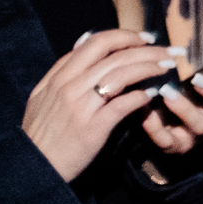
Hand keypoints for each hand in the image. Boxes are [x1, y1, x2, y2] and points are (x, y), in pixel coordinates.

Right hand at [20, 31, 182, 181]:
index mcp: (58, 77)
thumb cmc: (43, 131)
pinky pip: (123, 104)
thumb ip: (63, 68)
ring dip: (150, 67)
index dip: (125, 36)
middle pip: (115, 55)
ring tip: (168, 67)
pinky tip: (154, 93)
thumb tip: (84, 40)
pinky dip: (141, 96)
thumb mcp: (43, 95)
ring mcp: (81, 106)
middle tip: (169, 50)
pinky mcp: (93, 127)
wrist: (33, 167)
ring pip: (122, 74)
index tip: (146, 38)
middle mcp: (69, 87)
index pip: (96, 43)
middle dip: (147, 49)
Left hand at [136, 57, 202, 154]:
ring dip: (184, 108)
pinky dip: (156, 128)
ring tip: (166, 92)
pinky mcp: (176, 146)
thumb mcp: (201, 87)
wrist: (174, 139)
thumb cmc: (189, 102)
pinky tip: (147, 114)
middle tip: (198, 78)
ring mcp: (198, 133)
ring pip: (198, 124)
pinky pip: (168, 139)